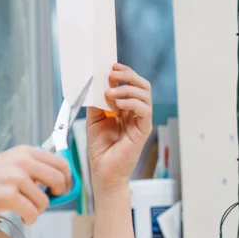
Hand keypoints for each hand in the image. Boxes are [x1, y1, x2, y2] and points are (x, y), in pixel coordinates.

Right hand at [0, 145, 70, 224]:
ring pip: (45, 201)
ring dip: (38, 210)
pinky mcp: (9, 196)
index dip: (67, 179)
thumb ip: (31, 168)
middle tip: (48, 202)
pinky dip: (31, 219)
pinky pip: (33, 212)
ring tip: (26, 211)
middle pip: (59, 179)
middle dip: (58, 195)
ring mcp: (15, 178)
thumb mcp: (8, 164)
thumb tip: (60, 181)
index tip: (63, 189)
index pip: (61, 162)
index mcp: (24, 152)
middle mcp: (21, 161)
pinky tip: (23, 219)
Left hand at [87, 63, 152, 191]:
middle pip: (141, 85)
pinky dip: (132, 102)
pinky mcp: (143, 130)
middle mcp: (135, 112)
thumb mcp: (94, 120)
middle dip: (127, 75)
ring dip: (127, 88)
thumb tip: (95, 84)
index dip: (123, 73)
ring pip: (145, 94)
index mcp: (125, 108)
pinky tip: (118, 103)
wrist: (103, 171)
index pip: (130, 84)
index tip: (110, 66)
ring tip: (110, 92)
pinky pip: (144, 110)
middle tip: (112, 73)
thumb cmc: (100, 149)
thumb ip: (96, 102)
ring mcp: (141, 120)